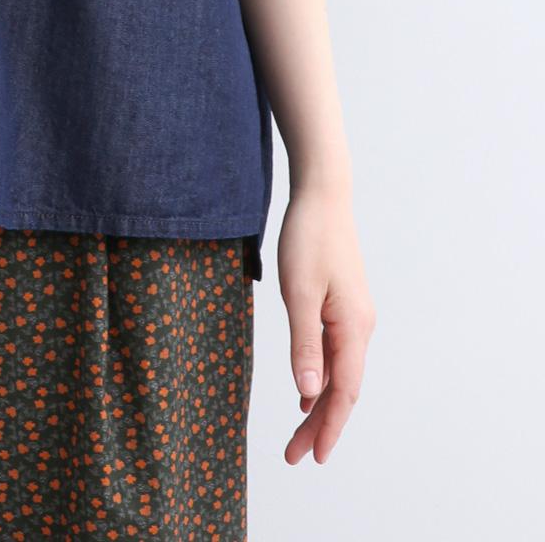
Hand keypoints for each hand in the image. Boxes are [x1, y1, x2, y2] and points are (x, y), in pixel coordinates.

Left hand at [276, 186, 376, 464]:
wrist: (322, 195)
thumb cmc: (308, 238)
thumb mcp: (298, 292)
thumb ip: (304, 344)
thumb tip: (309, 394)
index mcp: (353, 327)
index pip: (343, 391)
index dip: (328, 427)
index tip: (313, 458)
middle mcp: (359, 327)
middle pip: (342, 388)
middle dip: (320, 425)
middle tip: (294, 457)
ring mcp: (352, 317)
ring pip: (338, 373)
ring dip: (319, 405)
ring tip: (298, 436)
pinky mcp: (342, 306)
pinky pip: (334, 353)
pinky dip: (321, 378)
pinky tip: (306, 393)